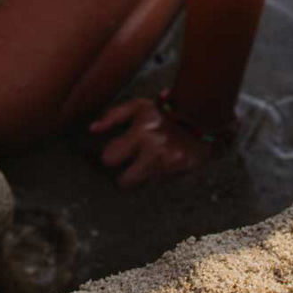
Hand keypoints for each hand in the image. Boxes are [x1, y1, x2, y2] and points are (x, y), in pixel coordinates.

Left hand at [90, 97, 213, 187]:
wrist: (200, 116)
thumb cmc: (163, 112)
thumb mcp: (137, 107)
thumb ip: (113, 116)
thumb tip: (92, 129)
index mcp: (140, 134)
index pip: (110, 158)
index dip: (111, 157)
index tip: (116, 154)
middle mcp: (154, 152)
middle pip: (125, 183)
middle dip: (125, 177)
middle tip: (131, 167)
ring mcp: (170, 165)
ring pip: (144, 185)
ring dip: (145, 176)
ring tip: (152, 161)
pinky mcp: (183, 173)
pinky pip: (163, 184)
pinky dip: (162, 177)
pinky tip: (166, 163)